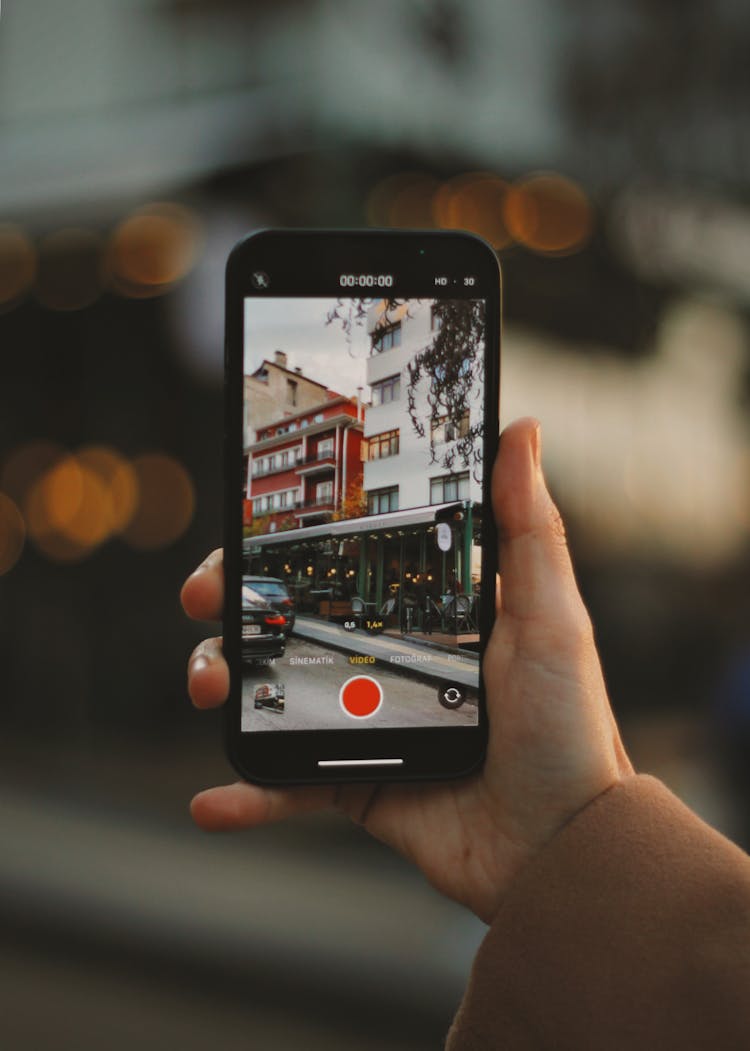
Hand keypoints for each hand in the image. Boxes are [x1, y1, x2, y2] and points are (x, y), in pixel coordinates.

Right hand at [181, 418, 632, 924]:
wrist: (562, 846)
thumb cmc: (568, 727)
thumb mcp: (551, 616)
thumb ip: (528, 528)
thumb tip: (522, 431)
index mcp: (420, 614)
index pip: (339, 562)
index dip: (287, 544)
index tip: (247, 529)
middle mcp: (383, 660)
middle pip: (286, 617)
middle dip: (231, 602)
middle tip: (203, 597)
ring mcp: (362, 722)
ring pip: (269, 692)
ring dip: (223, 681)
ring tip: (209, 687)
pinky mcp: (352, 784)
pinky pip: (287, 787)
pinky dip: (248, 794)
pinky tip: (211, 801)